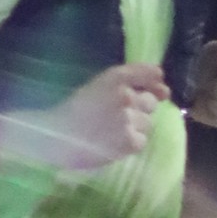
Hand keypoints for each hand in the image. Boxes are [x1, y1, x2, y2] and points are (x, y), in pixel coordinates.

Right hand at [49, 61, 169, 171]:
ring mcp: (128, 119)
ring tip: (111, 132)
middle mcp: (125, 95)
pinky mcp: (129, 141)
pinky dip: (130, 144)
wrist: (55, 137)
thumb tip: (161, 91)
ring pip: (147, 124)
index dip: (155, 82)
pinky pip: (141, 140)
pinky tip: (112, 143)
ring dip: (135, 128)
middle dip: (141, 110)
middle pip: (150, 103)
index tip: (160, 90)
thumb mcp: (96, 86)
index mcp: (115, 77)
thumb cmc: (72, 112)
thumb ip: (125, 84)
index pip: (148, 73)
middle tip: (119, 118)